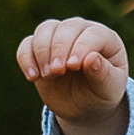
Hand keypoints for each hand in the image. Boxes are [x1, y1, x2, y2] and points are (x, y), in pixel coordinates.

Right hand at [17, 16, 130, 134]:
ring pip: (45, 29)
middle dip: (59, 49)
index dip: (81, 47)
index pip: (92, 34)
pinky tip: (32, 77)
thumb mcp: (107, 89)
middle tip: (56, 72)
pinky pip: (27, 44)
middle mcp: (82, 32)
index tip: (73, 66)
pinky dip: (25, 58)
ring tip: (47, 75)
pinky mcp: (40, 49)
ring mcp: (59, 38)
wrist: (84, 106)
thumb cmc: (101, 93)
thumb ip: (103, 74)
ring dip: (42, 51)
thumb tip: (92, 58)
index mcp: (105, 38)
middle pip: (66, 28)